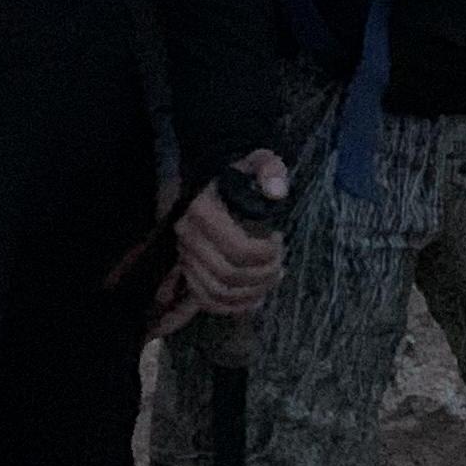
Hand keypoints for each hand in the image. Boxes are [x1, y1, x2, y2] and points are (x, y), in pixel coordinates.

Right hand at [170, 151, 289, 319]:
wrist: (210, 178)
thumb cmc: (237, 171)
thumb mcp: (257, 160)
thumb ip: (270, 170)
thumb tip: (277, 192)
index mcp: (202, 209)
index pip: (237, 248)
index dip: (265, 254)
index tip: (280, 241)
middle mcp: (187, 235)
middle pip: (228, 275)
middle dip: (262, 275)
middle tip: (280, 264)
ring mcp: (184, 254)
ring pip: (217, 292)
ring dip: (250, 294)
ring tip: (271, 280)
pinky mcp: (186, 267)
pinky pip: (204, 299)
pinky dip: (231, 306)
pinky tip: (255, 299)